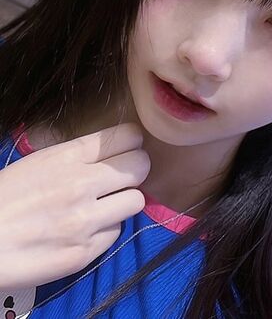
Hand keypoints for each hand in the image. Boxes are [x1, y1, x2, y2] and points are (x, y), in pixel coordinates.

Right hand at [0, 122, 150, 289]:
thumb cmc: (4, 198)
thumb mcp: (38, 163)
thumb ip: (77, 157)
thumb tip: (112, 153)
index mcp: (66, 158)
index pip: (125, 137)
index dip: (132, 141)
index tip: (130, 146)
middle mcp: (82, 185)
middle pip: (140, 166)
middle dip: (136, 168)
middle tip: (125, 175)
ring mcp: (85, 221)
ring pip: (136, 200)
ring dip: (125, 200)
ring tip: (107, 204)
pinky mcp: (85, 252)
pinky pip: (116, 232)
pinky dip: (106, 229)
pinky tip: (87, 229)